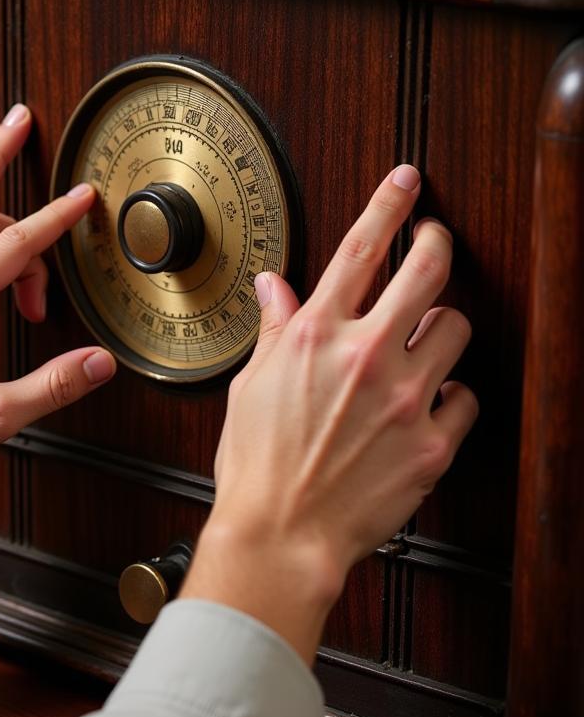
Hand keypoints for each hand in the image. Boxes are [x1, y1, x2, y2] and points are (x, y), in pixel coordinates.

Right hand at [180, 165, 477, 662]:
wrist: (282, 535)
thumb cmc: (257, 466)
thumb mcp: (251, 385)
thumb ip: (275, 329)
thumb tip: (275, 287)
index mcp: (315, 336)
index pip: (360, 247)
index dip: (388, 203)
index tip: (406, 182)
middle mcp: (365, 355)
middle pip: (428, 269)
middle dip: (437, 242)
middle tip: (435, 241)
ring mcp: (405, 397)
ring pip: (456, 329)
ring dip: (440, 330)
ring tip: (424, 345)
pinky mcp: (433, 442)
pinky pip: (465, 397)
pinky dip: (450, 396)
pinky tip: (428, 404)